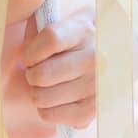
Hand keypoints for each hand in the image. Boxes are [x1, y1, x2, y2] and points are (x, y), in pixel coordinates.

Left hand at [19, 12, 97, 128]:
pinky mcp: (91, 110)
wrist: (112, 58)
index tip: (30, 55)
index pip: (50, 40)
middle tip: (39, 72)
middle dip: (31, 74)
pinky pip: (49, 115)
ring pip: (41, 98)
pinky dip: (45, 109)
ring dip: (37, 92)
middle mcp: (94, 59)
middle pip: (41, 75)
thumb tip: (25, 49)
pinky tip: (55, 99)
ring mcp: (95, 86)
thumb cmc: (74, 40)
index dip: (31, 51)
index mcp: (83, 32)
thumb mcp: (62, 23)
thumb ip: (39, 28)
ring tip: (48, 85)